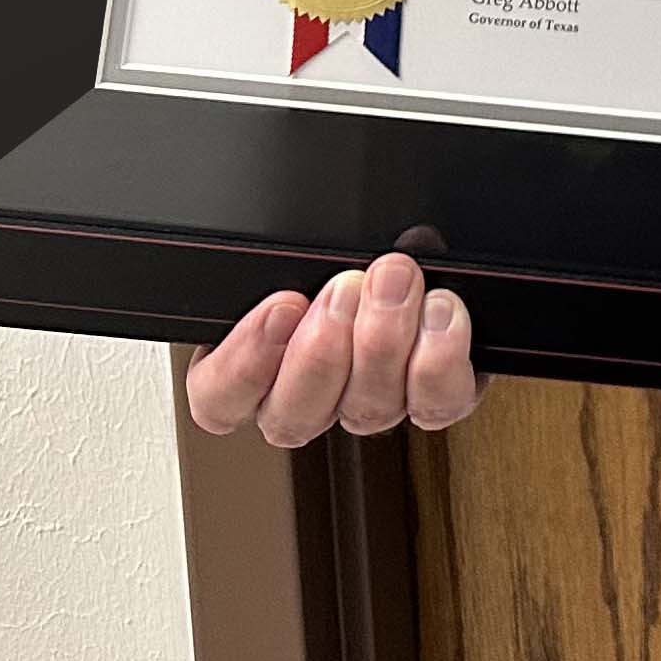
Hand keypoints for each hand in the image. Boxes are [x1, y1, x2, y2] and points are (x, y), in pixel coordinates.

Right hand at [182, 252, 487, 442]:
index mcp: (258, 363)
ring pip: (365, 411)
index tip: (280, 306)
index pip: (220, 400)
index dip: (245, 365)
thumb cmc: (349, 246)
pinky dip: (439, 359)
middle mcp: (313, 396)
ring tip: (396, 281)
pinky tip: (440, 312)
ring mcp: (372, 402)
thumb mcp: (299, 243)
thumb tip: (292, 264)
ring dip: (383, 342)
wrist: (421, 249)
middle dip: (320, 351)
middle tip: (344, 288)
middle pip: (293, 417)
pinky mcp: (435, 395)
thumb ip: (279, 262)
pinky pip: (436, 403)